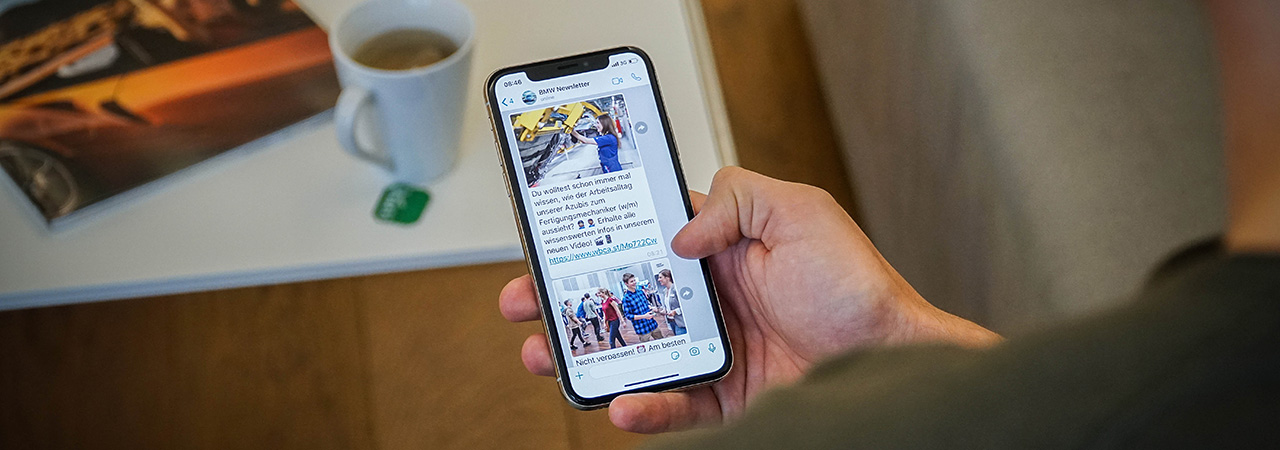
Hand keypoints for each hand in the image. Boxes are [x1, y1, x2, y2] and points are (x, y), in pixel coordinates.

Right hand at [499, 167, 997, 433]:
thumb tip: (680, 232)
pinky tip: (620, 401)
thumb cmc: (857, 286)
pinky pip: (672, 404)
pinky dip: (643, 406)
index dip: (597, 235)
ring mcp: (712, 348)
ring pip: (632, 350)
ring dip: (585, 352)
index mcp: (722, 248)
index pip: (644, 236)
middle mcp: (710, 297)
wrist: (891, 359)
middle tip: (524, 299)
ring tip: (547, 353)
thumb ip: (737, 200)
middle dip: (567, 297)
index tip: (556, 236)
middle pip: (622, 296)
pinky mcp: (723, 395)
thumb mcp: (801, 212)